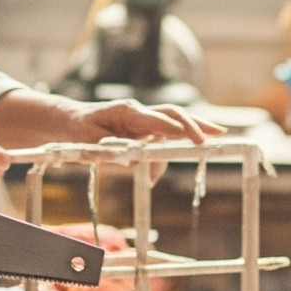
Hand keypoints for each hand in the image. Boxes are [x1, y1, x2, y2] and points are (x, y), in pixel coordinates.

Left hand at [61, 100, 221, 145]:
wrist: (71, 122)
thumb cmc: (79, 129)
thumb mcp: (88, 141)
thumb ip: (111, 150)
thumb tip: (135, 160)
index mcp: (128, 112)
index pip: (158, 120)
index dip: (177, 129)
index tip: (195, 139)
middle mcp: (139, 114)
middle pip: (175, 115)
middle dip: (198, 124)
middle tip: (219, 134)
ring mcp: (143, 122)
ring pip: (173, 125)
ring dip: (190, 135)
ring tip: (207, 145)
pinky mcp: (142, 131)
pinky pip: (162, 140)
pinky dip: (165, 155)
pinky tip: (154, 178)